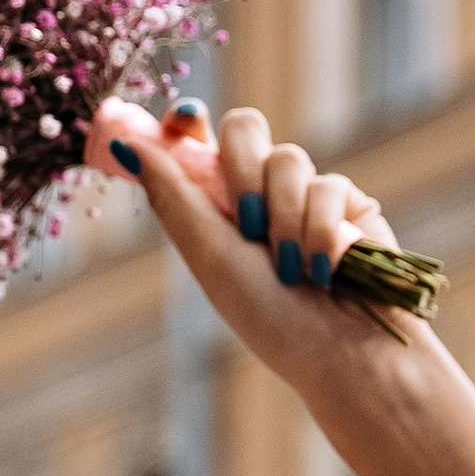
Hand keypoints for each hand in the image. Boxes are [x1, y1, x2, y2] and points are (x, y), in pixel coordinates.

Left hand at [87, 96, 431, 412]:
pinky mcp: (350, 205)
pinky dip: (322, 231)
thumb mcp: (210, 259)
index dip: (186, 123)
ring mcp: (306, 196)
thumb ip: (172, 196)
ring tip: (292, 270)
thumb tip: (124, 143)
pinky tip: (326, 271)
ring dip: (283, 217)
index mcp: (215, 210)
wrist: (344, 355)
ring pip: (288, 158)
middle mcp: (260, 195)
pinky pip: (330, 185)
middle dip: (243, 170)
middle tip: (247, 223)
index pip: (196, 141)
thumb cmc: (272, 321)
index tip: (184, 120)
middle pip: (245, 127)